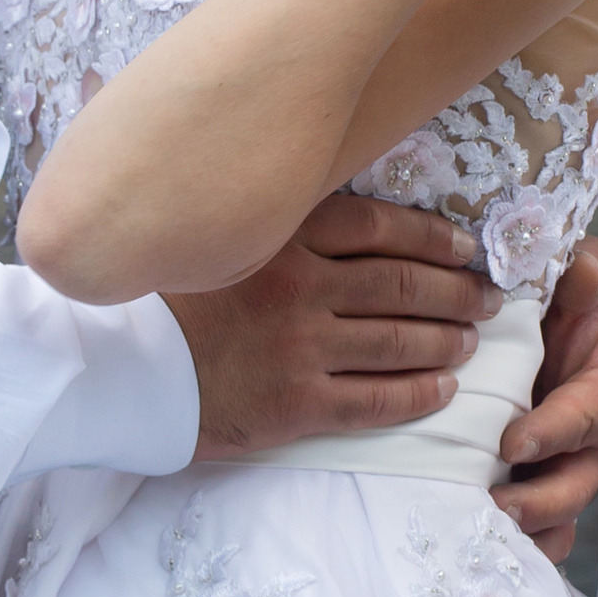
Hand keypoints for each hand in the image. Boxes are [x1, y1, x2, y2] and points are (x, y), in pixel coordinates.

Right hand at [169, 194, 501, 457]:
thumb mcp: (206, 235)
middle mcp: (300, 286)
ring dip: (446, 340)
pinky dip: (418, 394)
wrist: (110, 367)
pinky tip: (443, 390)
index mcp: (280, 236)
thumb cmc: (151, 297)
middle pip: (402, 284)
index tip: (463, 247)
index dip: (432, 237)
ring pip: (398, 341)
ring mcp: (301, 348)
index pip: (380, 226)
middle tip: (487, 298)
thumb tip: (304, 192)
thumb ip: (260, 216)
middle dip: (456, 292)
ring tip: (470, 341)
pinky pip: (376, 399)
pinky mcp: (296, 404)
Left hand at [496, 232, 597, 562]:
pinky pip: (534, 532)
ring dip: (528, 534)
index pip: (588, 415)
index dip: (555, 431)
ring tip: (486, 539)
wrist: (534, 323)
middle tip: (500, 505)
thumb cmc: (561, 299)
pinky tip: (477, 554)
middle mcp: (588, 440)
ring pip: (557, 517)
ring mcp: (560, 470)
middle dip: (543, 501)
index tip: (514, 441)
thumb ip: (587, 270)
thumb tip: (580, 276)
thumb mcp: (582, 270)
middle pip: (579, 484)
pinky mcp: (532, 488)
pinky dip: (514, 547)